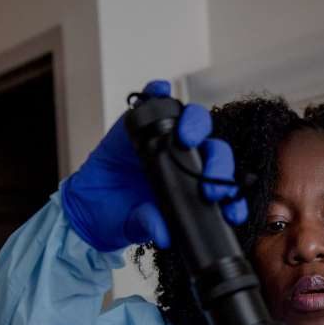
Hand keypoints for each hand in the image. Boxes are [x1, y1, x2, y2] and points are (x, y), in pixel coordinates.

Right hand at [62, 79, 246, 251]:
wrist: (91, 207)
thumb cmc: (123, 215)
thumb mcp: (136, 226)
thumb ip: (150, 225)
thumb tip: (163, 233)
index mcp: (196, 186)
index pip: (222, 184)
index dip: (231, 195)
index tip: (231, 212)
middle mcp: (188, 159)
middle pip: (214, 150)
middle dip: (219, 163)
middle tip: (210, 183)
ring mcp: (166, 138)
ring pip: (193, 122)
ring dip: (195, 125)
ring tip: (186, 136)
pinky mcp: (142, 121)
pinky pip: (154, 100)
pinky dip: (159, 92)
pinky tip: (160, 91)